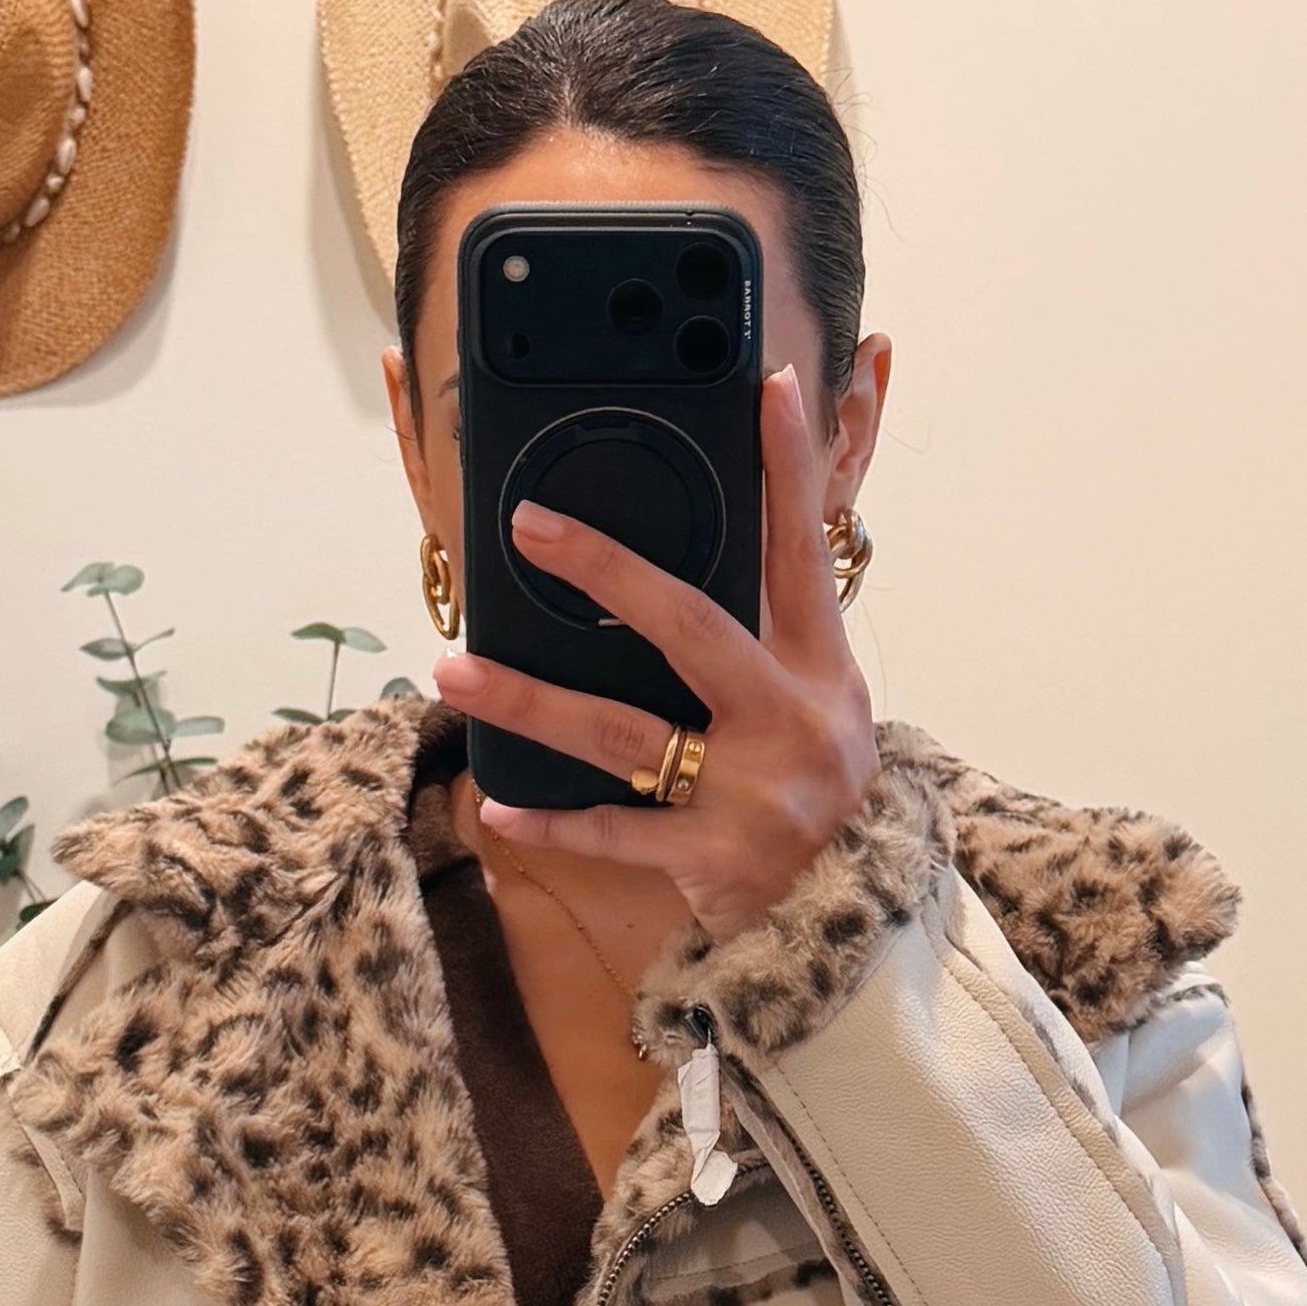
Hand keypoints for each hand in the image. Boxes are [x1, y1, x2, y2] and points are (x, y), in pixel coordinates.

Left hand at [434, 363, 878, 935]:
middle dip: (604, 569)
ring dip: (529, 699)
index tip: (766, 387)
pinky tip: (496, 808)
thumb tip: (694, 560)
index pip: (800, 551)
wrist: (851, 917)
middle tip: (528, 527)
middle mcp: (791, 720)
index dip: (788, 467)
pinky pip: (613, 832)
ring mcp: (753, 794)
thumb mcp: (821, 707)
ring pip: (622, 731)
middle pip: (689, 625)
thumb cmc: (820, 796)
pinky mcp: (714, 859)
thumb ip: (772, 638)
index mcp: (819, 669)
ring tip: (455, 669)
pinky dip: (552, 823)